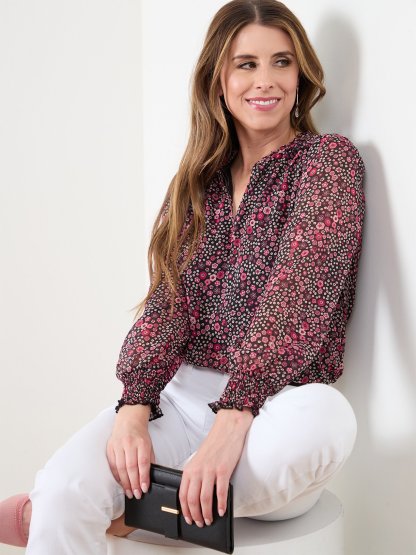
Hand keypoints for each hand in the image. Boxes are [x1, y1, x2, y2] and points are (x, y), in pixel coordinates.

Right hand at [106, 404, 154, 499]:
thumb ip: (150, 459)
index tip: (144, 488)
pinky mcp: (110, 447)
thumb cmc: (140, 434)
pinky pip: (113, 465)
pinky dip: (117, 476)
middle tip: (136, 494)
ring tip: (129, 492)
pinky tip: (121, 483)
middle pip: (131, 467)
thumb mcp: (149, 444)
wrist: (129, 419)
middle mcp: (129, 443)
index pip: (143, 463)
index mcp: (142, 442)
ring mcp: (118, 445)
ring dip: (125, 482)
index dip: (143, 477)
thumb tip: (149, 477)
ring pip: (120, 468)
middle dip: (134, 483)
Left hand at [179, 408, 252, 526]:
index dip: (185, 510)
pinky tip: (221, 510)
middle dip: (195, 515)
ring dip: (207, 513)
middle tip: (200, 523)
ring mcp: (210, 470)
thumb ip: (195, 476)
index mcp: (189, 469)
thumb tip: (195, 496)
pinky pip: (221, 491)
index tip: (188, 519)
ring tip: (210, 520)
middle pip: (192, 499)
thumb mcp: (198, 461)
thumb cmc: (214, 445)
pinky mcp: (223, 470)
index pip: (182, 494)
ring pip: (205, 498)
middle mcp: (198, 470)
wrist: (227, 430)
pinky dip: (221, 504)